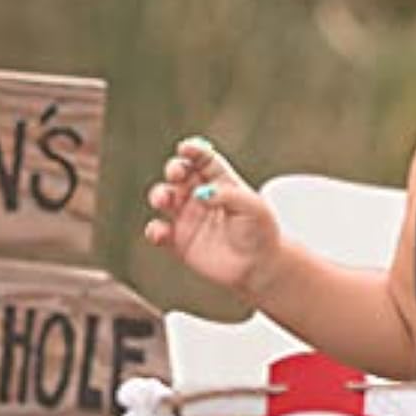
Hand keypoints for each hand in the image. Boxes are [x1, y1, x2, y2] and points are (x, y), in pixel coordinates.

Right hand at [144, 137, 281, 298]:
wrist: (259, 267)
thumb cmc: (261, 233)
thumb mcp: (254, 209)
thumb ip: (229, 196)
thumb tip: (201, 193)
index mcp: (221, 182)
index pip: (204, 160)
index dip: (194, 151)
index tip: (186, 148)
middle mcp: (200, 196)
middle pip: (180, 174)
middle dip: (174, 169)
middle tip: (176, 173)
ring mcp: (187, 217)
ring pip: (164, 198)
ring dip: (159, 195)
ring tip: (163, 200)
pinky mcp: (179, 241)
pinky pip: (159, 232)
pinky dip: (154, 230)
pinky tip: (161, 232)